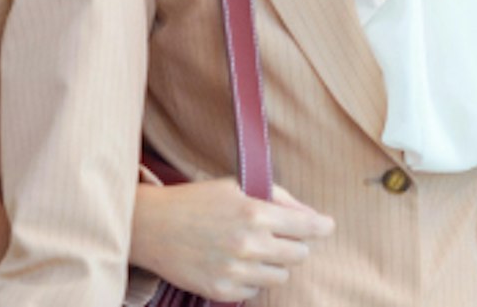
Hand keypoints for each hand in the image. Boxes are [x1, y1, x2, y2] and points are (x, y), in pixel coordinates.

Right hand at [133, 180, 330, 300]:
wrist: (151, 227)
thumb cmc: (195, 201)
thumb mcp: (236, 186)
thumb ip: (278, 198)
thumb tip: (313, 217)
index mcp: (254, 212)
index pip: (307, 227)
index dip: (321, 226)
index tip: (326, 226)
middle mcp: (248, 244)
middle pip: (299, 254)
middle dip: (295, 244)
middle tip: (281, 236)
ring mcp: (235, 270)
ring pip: (281, 276)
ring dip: (274, 263)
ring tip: (253, 250)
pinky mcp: (222, 289)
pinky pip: (255, 290)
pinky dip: (251, 278)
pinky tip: (234, 263)